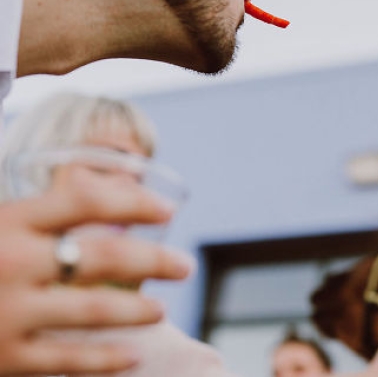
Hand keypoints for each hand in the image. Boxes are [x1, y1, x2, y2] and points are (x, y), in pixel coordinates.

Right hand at [0, 171, 193, 374]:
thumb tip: (103, 191)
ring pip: (97, 311)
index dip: (135, 203)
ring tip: (159, 310)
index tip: (168, 211)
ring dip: (138, 310)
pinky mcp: (4, 358)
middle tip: (185, 266)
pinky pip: (69, 360)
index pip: (87, 200)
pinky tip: (132, 355)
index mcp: (10, 222)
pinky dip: (107, 358)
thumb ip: (40, 214)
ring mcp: (9, 313)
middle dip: (156, 261)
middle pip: (106, 257)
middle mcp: (14, 263)